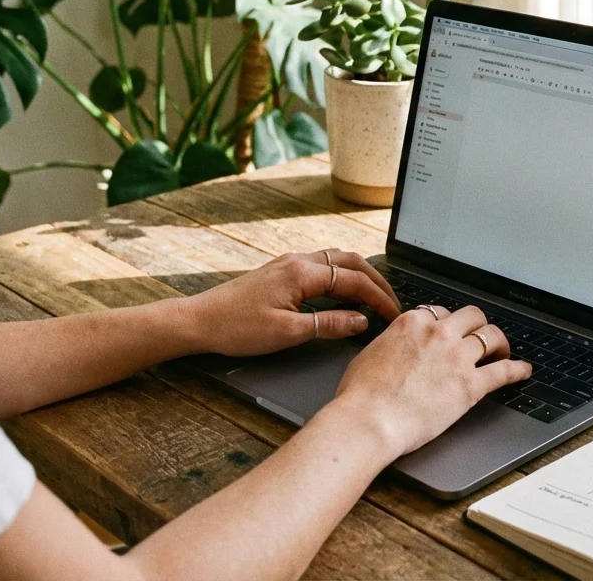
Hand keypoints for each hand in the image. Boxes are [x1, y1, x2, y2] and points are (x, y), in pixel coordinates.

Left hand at [177, 250, 401, 356]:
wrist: (198, 321)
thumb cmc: (236, 328)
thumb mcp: (287, 333)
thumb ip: (329, 325)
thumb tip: (360, 321)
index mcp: (302, 273)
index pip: (354, 281)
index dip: (379, 299)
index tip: (394, 315)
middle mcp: (297, 261)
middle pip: (351, 262)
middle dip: (377, 281)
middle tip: (393, 303)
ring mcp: (288, 264)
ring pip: (337, 260)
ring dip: (361, 275)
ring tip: (375, 295)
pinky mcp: (281, 272)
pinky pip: (322, 265)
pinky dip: (343, 276)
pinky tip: (345, 292)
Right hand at [332, 305, 531, 456]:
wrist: (369, 420)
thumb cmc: (360, 395)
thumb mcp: (369, 354)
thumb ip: (390, 345)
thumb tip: (394, 349)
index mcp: (412, 323)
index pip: (440, 312)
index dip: (447, 323)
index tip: (450, 332)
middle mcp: (439, 333)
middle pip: (472, 316)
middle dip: (477, 326)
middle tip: (480, 337)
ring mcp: (457, 357)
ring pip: (492, 336)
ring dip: (500, 343)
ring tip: (502, 351)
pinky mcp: (470, 385)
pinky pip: (504, 371)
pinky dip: (517, 369)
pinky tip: (523, 371)